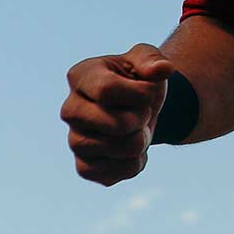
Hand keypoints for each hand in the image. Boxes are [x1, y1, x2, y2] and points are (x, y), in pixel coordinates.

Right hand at [61, 43, 173, 185]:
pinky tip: (132, 150)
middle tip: (142, 112)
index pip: (107, 90)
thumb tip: (163, 69)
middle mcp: (70, 110)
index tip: (148, 91)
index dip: (140, 94)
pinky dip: (134, 164)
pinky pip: (112, 175)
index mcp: (81, 76)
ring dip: (141, 140)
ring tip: (137, 130)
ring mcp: (75, 140)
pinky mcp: (84, 167)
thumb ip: (153, 59)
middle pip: (116, 124)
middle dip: (142, 118)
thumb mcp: (147, 58)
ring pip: (119, 150)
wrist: (140, 107)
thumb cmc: (139, 78)